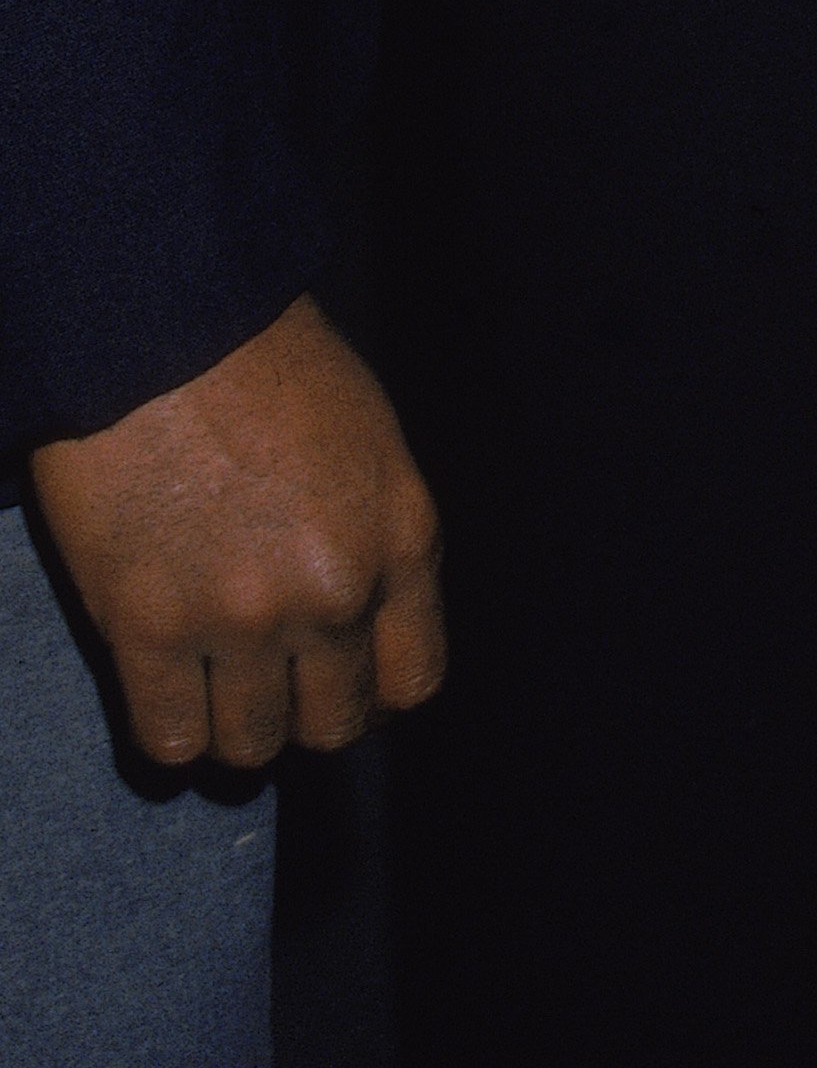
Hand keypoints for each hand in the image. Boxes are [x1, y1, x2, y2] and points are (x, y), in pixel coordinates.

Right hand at [25, 295, 446, 768]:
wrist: (166, 321)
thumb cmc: (268, 364)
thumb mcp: (370, 440)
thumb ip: (375, 533)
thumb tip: (360, 617)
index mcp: (402, 538)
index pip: (412, 680)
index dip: (370, 695)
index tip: (334, 682)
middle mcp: (337, 590)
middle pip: (332, 725)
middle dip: (300, 712)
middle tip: (263, 681)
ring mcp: (245, 616)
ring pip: (252, 746)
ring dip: (232, 725)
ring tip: (209, 682)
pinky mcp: (152, 627)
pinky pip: (172, 738)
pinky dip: (171, 730)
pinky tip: (164, 691)